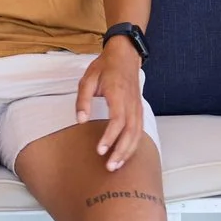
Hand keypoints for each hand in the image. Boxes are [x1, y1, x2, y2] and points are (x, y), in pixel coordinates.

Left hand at [75, 44, 145, 171]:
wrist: (125, 54)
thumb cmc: (105, 66)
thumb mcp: (88, 79)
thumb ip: (83, 100)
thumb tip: (81, 120)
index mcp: (118, 94)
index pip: (118, 120)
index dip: (110, 137)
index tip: (100, 150)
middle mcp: (131, 102)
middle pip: (130, 131)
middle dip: (121, 151)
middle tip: (109, 166)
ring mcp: (137, 106)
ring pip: (137, 133)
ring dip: (128, 151)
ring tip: (117, 165)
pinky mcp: (139, 109)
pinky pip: (140, 130)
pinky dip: (134, 144)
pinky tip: (125, 155)